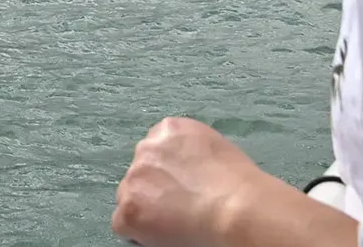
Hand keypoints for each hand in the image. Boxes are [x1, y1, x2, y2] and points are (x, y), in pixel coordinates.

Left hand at [112, 117, 270, 246]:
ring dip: (146, 208)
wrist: (236, 209)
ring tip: (176, 220)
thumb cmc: (239, 186)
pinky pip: (124, 223)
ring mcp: (133, 178)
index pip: (156, 152)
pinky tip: (165, 232)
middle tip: (179, 205)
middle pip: (141, 172)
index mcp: (168, 129)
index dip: (167, 174)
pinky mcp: (128, 208)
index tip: (181, 187)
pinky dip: (140, 231)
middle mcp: (146, 148)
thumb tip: (185, 171)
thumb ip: (189, 154)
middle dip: (153, 188)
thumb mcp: (213, 149)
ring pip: (130, 197)